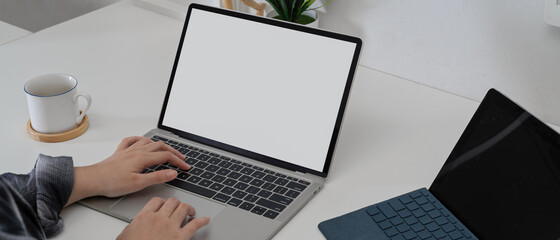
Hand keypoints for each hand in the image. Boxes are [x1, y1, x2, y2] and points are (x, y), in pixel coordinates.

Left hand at [66, 136, 189, 205]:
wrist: (92, 180)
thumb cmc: (112, 183)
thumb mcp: (138, 183)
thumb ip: (157, 177)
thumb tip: (172, 173)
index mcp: (142, 158)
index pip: (166, 156)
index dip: (178, 162)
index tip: (186, 167)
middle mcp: (136, 151)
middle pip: (160, 146)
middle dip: (173, 151)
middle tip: (181, 159)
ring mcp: (128, 150)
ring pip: (148, 142)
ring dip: (160, 144)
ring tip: (167, 150)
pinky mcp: (120, 153)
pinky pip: (131, 140)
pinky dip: (140, 139)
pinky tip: (142, 141)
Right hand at [117, 197, 209, 239]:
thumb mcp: (125, 236)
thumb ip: (131, 228)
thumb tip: (132, 227)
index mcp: (144, 217)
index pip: (157, 201)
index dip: (163, 202)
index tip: (166, 205)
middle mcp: (159, 219)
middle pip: (172, 202)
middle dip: (177, 204)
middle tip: (180, 208)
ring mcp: (170, 227)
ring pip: (184, 208)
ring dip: (189, 208)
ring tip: (192, 212)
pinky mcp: (180, 237)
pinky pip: (195, 225)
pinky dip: (202, 221)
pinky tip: (205, 220)